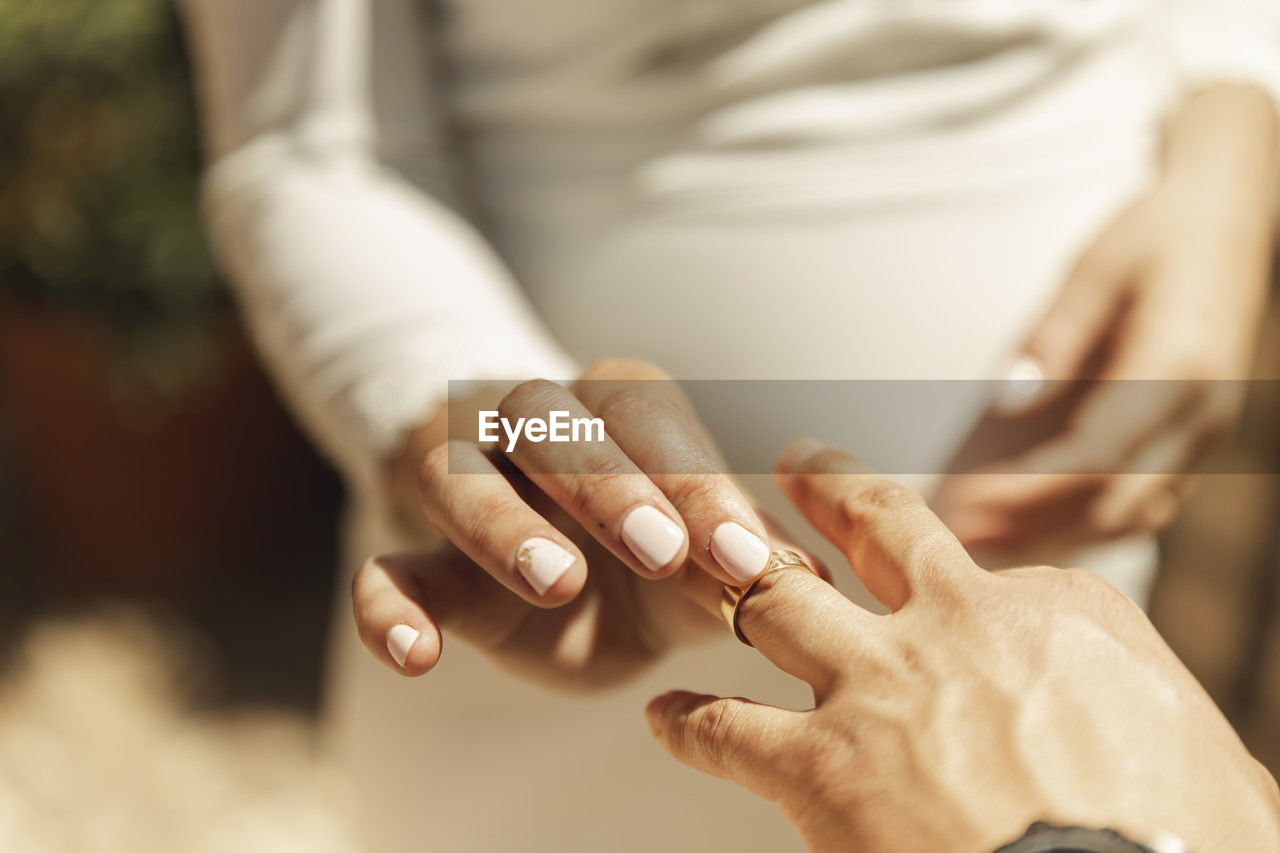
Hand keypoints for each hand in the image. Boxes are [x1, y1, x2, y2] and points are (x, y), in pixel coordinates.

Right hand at [352, 359, 813, 687]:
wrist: (568, 576)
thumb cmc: (649, 551)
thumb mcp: (700, 552)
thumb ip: (740, 558)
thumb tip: (811, 579)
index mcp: (615, 408)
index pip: (647, 417)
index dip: (694, 481)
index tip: (742, 558)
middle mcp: (532, 425)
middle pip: (549, 424)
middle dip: (606, 485)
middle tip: (660, 553)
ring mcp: (467, 486)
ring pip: (457, 479)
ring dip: (502, 527)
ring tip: (557, 583)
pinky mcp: (423, 560)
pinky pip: (383, 569)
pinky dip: (386, 606)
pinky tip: (416, 653)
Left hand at [646, 440, 1279, 852]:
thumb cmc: (1186, 846)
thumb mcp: (1210, 763)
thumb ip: (1159, 724)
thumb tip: (1162, 749)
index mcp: (1059, 611)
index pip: (1008, 577)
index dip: (977, 589)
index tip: (954, 592)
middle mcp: (959, 624)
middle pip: (878, 526)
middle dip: (831, 486)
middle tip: (801, 462)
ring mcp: (882, 685)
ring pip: (782, 600)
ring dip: (740, 581)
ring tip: (709, 567)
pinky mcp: (821, 763)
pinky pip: (728, 728)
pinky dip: (690, 723)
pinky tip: (664, 719)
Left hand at [939, 84, 1277, 549]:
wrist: (1230, 218)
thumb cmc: (1156, 233)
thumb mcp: (1097, 265)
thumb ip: (1055, 335)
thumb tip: (1009, 401)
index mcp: (1179, 366)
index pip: (1099, 453)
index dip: (1030, 489)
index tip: (969, 504)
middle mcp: (1202, 414)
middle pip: (1114, 501)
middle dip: (1034, 527)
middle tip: (956, 538)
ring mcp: (1205, 434)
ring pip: (1132, 515)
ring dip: (1057, 536)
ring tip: (980, 542)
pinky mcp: (1194, 440)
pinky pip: (1143, 502)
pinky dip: (1085, 522)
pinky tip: (1029, 527)